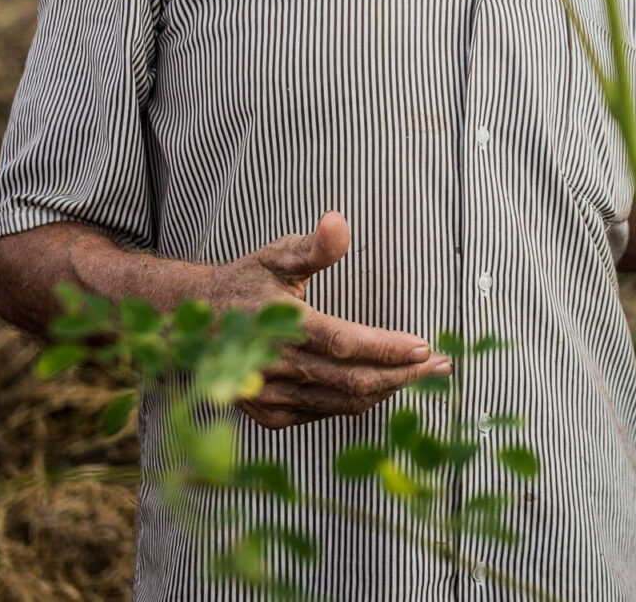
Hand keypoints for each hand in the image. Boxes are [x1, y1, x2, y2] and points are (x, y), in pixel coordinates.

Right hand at [193, 210, 450, 429]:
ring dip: (387, 391)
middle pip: (352, 381)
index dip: (388, 349)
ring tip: (423, 376)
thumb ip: (314, 247)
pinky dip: (357, 401)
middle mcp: (275, 365)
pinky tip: (382, 386)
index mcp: (281, 324)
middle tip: (442, 366)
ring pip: (342, 402)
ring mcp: (270, 395)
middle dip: (404, 376)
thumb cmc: (246, 283)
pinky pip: (324, 412)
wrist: (193, 323)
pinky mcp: (269, 414)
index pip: (346, 344)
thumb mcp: (277, 255)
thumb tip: (339, 221)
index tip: (427, 347)